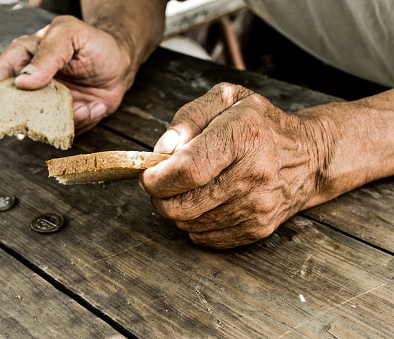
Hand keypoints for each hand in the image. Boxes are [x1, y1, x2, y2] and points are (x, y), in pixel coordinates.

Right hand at [0, 15, 134, 133]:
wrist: (121, 62)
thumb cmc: (94, 42)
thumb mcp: (70, 35)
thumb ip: (47, 54)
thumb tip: (24, 81)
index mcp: (21, 60)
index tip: (11, 107)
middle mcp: (31, 86)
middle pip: (14, 113)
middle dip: (37, 117)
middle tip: (61, 109)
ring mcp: (48, 104)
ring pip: (43, 127)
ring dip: (68, 121)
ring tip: (86, 106)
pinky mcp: (66, 118)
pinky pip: (66, 132)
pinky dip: (83, 123)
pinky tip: (96, 107)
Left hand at [140, 82, 328, 248]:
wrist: (308, 158)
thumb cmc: (260, 124)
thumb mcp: (227, 99)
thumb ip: (189, 117)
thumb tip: (163, 150)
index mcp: (243, 135)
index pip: (188, 170)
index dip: (157, 178)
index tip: (148, 175)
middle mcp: (254, 174)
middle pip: (184, 204)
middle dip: (160, 197)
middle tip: (161, 183)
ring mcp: (257, 206)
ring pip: (190, 223)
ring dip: (176, 210)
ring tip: (186, 190)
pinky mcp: (257, 228)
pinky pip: (206, 237)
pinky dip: (194, 223)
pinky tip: (204, 203)